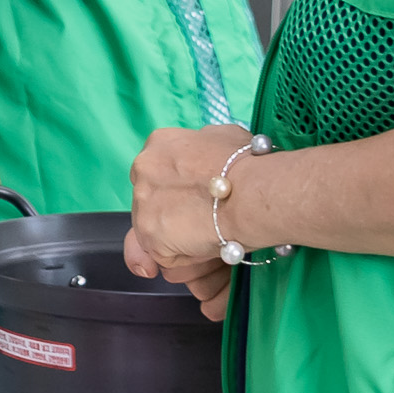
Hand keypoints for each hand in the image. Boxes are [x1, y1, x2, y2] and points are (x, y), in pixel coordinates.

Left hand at [126, 124, 257, 320]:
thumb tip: (206, 145)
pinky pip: (163, 254)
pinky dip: (185, 256)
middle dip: (173, 212)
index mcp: (159, 144)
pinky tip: (207, 244)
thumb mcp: (225, 136)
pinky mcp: (148, 235)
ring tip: (211, 230)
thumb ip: (204, 143)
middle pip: (150, 200)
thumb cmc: (247, 165)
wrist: (252, 194)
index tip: (197, 196)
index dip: (177, 189)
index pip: (157, 172)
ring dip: (180, 234)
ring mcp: (142, 203)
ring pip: (156, 228)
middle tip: (205, 216)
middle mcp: (142, 169)